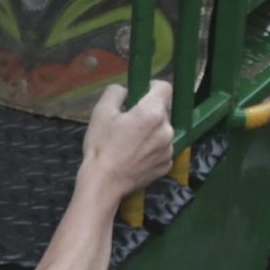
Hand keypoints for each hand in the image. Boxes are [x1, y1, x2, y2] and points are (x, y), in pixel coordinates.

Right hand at [82, 81, 175, 196]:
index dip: (152, 87)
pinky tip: (135, 156)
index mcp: (152, 113)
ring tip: (131, 142)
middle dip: (148, 112)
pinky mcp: (167, 164)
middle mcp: (167, 129)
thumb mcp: (100, 112)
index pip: (165, 87)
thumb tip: (125, 90)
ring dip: (151, 131)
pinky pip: (162, 149)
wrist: (105, 182)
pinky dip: (152, 149)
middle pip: (162, 111)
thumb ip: (115, 92)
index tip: (140, 94)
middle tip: (128, 123)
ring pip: (162, 130)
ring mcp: (169, 149)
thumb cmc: (101, 145)